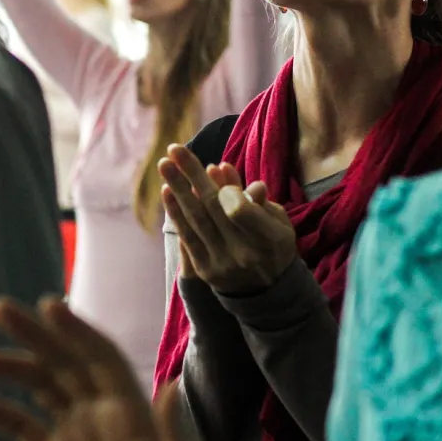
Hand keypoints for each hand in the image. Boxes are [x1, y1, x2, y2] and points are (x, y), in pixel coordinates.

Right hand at [0, 297, 213, 440]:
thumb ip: (178, 435)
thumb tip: (171, 385)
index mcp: (132, 409)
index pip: (100, 356)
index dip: (76, 329)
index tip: (48, 306)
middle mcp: (102, 413)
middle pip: (64, 361)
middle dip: (33, 333)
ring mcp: (77, 434)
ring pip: (41, 387)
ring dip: (13, 368)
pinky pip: (23, 429)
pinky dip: (0, 416)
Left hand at [159, 145, 296, 294]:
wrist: (268, 292)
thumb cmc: (273, 244)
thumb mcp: (277, 220)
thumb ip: (252, 195)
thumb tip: (221, 167)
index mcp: (271, 238)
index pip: (241, 209)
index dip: (226, 188)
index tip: (215, 168)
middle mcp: (245, 252)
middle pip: (213, 208)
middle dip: (192, 175)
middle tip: (174, 148)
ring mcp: (223, 263)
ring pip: (197, 220)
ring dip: (178, 189)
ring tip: (164, 165)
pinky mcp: (205, 270)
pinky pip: (187, 237)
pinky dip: (177, 213)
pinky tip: (167, 191)